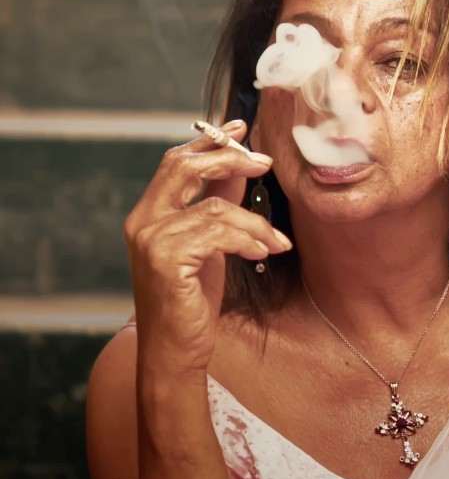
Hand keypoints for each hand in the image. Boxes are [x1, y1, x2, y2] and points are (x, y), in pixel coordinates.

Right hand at [124, 119, 291, 376]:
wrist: (176, 350)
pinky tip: (263, 253)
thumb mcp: (210, 244)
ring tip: (275, 242)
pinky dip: (248, 239)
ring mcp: (150, 239)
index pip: (175, 162)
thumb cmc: (192, 299)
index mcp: (150, 214)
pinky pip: (218, 233)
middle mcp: (142, 221)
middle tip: (265, 164)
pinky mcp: (165, 259)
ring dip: (256, 223)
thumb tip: (241, 166)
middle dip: (228, 159)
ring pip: (216, 208)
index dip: (210, 142)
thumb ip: (218, 205)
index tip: (242, 128)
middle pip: (183, 166)